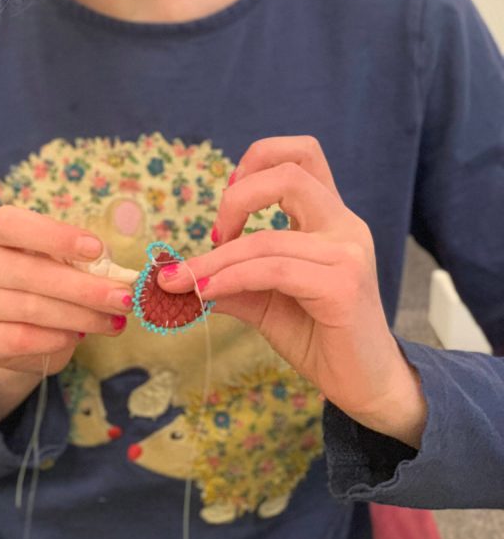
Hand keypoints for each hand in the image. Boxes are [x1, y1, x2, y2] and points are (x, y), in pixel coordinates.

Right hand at [0, 206, 133, 378]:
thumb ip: (84, 260)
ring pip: (27, 308)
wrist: (20, 332)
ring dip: (79, 316)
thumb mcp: (65, 260)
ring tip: (113, 322)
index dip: (54, 235)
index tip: (96, 250)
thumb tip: (115, 272)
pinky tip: (79, 336)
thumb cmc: (47, 281)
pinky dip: (54, 338)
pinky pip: (18, 338)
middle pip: (26, 271)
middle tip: (122, 298)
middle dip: (82, 287)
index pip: (11, 224)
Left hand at [158, 136, 426, 446]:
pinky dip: (229, 279)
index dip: (257, 160)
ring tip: (187, 280)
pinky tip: (206, 294)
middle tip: (215, 235)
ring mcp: (348, 253)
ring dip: (216, 258)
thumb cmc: (318, 335)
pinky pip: (273, 271)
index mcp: (330, 216)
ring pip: (268, 237)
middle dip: (237, 197)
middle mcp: (345, 225)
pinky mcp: (343, 286)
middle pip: (290, 173)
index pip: (302, 153)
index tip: (229, 201)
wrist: (365, 385)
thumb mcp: (264, 298)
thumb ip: (228, 276)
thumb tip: (173, 274)